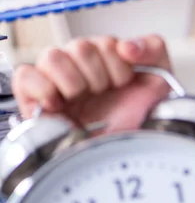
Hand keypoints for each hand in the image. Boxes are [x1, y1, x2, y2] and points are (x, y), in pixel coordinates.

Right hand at [12, 34, 172, 132]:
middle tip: (105, 95)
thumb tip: (126, 44)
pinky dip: (43, 86)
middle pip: (80, 46)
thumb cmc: (140, 125)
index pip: (105, 42)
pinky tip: (60, 102)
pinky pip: (26, 76)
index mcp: (107, 66)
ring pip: (53, 56)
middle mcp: (81, 73)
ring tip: (84, 100)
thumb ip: (153, 48)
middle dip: (100, 73)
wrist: (128, 160)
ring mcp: (58, 87)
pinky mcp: (36, 103)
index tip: (126, 84)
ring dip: (75, 80)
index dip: (119, 62)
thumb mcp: (160, 82)